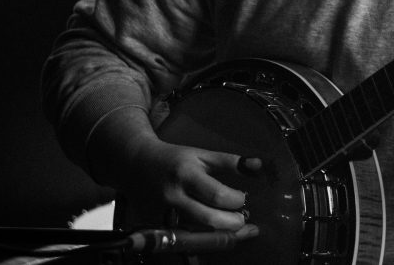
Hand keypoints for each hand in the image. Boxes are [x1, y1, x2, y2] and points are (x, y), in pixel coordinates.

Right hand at [125, 137, 262, 234]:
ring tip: (237, 228)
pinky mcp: (158, 226)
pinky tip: (218, 235)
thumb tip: (257, 165)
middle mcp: (174, 197)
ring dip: (221, 234)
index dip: (235, 200)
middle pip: (208, 219)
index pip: (216, 194)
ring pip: (197, 233)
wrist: (136, 165)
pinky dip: (205, 239)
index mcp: (186, 175)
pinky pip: (186, 238)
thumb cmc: (174, 159)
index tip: (243, 198)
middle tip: (244, 219)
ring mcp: (165, 214)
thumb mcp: (201, 154)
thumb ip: (229, 161)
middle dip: (232, 223)